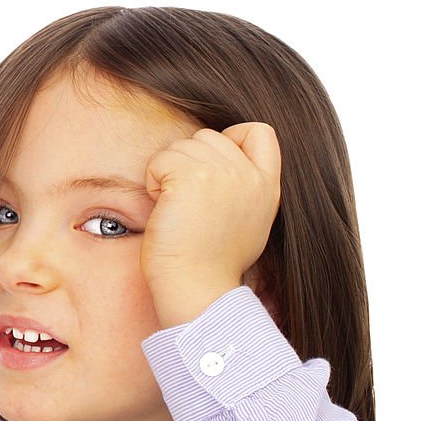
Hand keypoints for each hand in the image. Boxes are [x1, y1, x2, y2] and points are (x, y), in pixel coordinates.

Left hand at [140, 122, 281, 327]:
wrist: (197, 288)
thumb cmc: (211, 264)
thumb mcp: (250, 223)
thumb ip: (245, 189)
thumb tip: (224, 167)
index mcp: (267, 186)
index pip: (260, 132)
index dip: (232, 138)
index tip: (210, 169)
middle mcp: (249, 175)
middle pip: (208, 137)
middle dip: (188, 163)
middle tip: (186, 203)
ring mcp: (221, 173)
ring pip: (182, 146)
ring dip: (168, 174)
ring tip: (176, 210)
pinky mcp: (190, 177)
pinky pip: (160, 159)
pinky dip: (153, 181)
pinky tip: (163, 209)